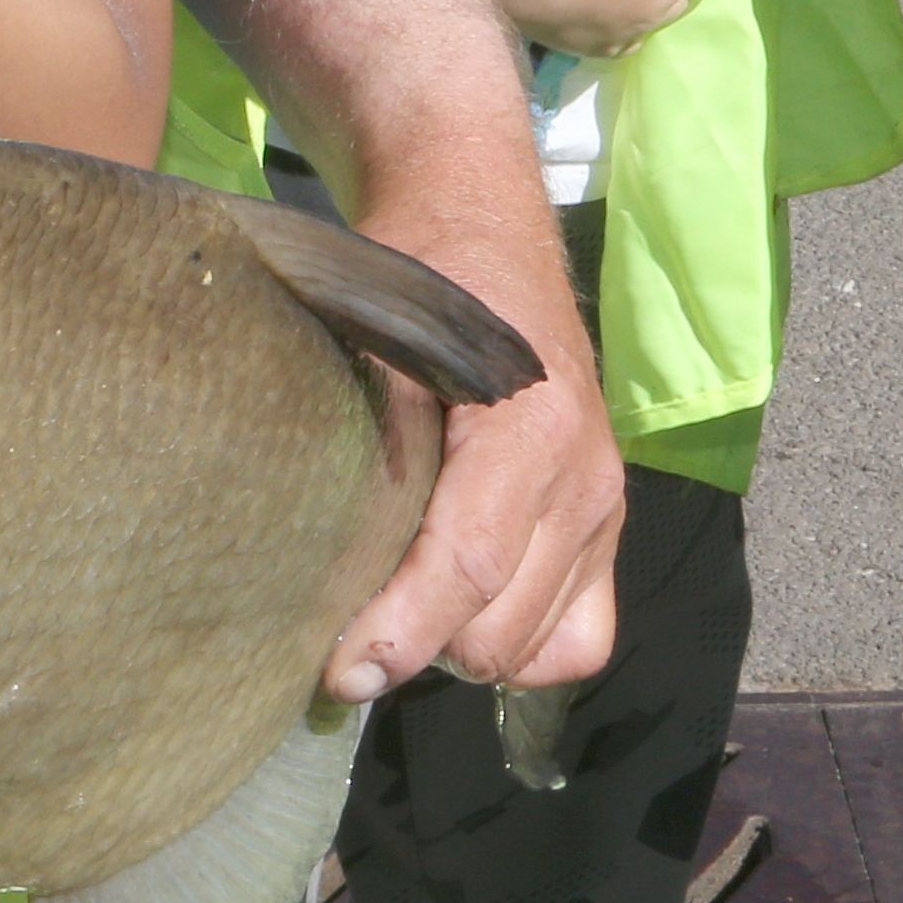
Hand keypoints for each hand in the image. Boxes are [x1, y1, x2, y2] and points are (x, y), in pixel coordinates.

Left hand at [323, 210, 621, 702]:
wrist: (486, 230)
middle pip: (501, 629)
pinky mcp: (609, 527)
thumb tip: (294, 546)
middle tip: (344, 631)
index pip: (466, 566)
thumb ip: (358, 436)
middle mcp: (584, 480)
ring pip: (541, 649)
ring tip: (398, 612)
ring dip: (464, 648)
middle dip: (420, 647)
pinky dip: (522, 645)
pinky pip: (581, 637)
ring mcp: (606, 509)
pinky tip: (462, 612)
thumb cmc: (418, 273)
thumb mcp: (376, 335)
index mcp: (529, 427)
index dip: (399, 633)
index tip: (337, 672)